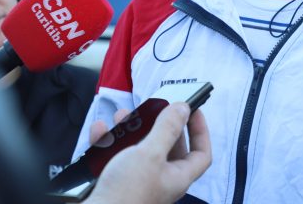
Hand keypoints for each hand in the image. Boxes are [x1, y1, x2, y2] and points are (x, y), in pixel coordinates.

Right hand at [85, 103, 211, 203]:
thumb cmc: (126, 195)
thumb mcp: (150, 154)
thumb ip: (167, 129)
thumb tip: (183, 108)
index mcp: (177, 177)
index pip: (201, 154)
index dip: (200, 131)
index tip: (193, 110)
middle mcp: (160, 180)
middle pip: (168, 147)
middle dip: (159, 125)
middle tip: (153, 109)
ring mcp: (137, 181)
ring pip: (139, 148)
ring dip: (131, 130)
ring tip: (122, 116)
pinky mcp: (115, 181)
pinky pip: (115, 156)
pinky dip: (109, 141)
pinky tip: (101, 130)